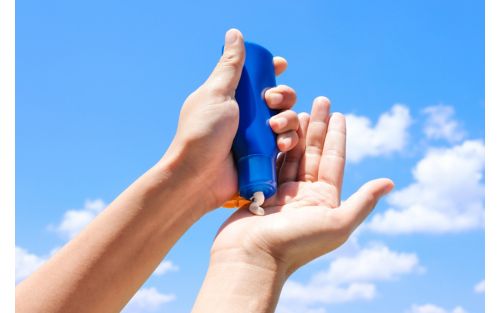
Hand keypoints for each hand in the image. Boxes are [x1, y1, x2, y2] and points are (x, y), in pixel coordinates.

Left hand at [162, 29, 298, 211]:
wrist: (197, 177)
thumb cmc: (202, 133)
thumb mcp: (216, 93)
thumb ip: (230, 66)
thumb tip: (235, 33)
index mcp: (233, 97)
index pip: (258, 78)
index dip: (272, 71)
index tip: (281, 66)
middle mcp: (246, 115)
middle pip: (279, 98)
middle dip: (283, 96)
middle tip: (270, 102)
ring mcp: (256, 137)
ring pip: (287, 120)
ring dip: (287, 119)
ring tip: (274, 128)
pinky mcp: (264, 156)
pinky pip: (287, 143)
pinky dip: (289, 140)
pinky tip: (281, 143)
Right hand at [210, 97, 393, 274]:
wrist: (252, 258)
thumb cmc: (295, 244)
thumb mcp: (336, 224)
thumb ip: (362, 202)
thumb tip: (389, 182)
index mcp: (324, 200)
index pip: (333, 160)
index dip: (337, 136)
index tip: (339, 113)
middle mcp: (304, 195)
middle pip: (313, 153)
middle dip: (317, 126)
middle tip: (320, 100)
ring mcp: (281, 192)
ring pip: (291, 155)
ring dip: (296, 132)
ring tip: (299, 109)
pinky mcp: (260, 190)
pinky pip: (269, 162)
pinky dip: (273, 144)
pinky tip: (275, 127)